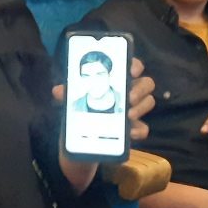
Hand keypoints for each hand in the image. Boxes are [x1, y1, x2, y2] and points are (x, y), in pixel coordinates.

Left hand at [54, 56, 155, 187]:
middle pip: (147, 83)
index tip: (131, 70)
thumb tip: (58, 91)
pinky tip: (129, 132)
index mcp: (116, 79)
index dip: (135, 65)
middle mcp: (128, 91)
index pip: (132, 65)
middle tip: (128, 97)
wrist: (79, 142)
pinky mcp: (133, 130)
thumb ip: (67, 94)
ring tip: (128, 115)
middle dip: (140, 89)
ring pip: (149, 102)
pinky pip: (143, 128)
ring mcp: (133, 110)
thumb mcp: (71, 101)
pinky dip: (138, 130)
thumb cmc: (79, 111)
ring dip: (141, 107)